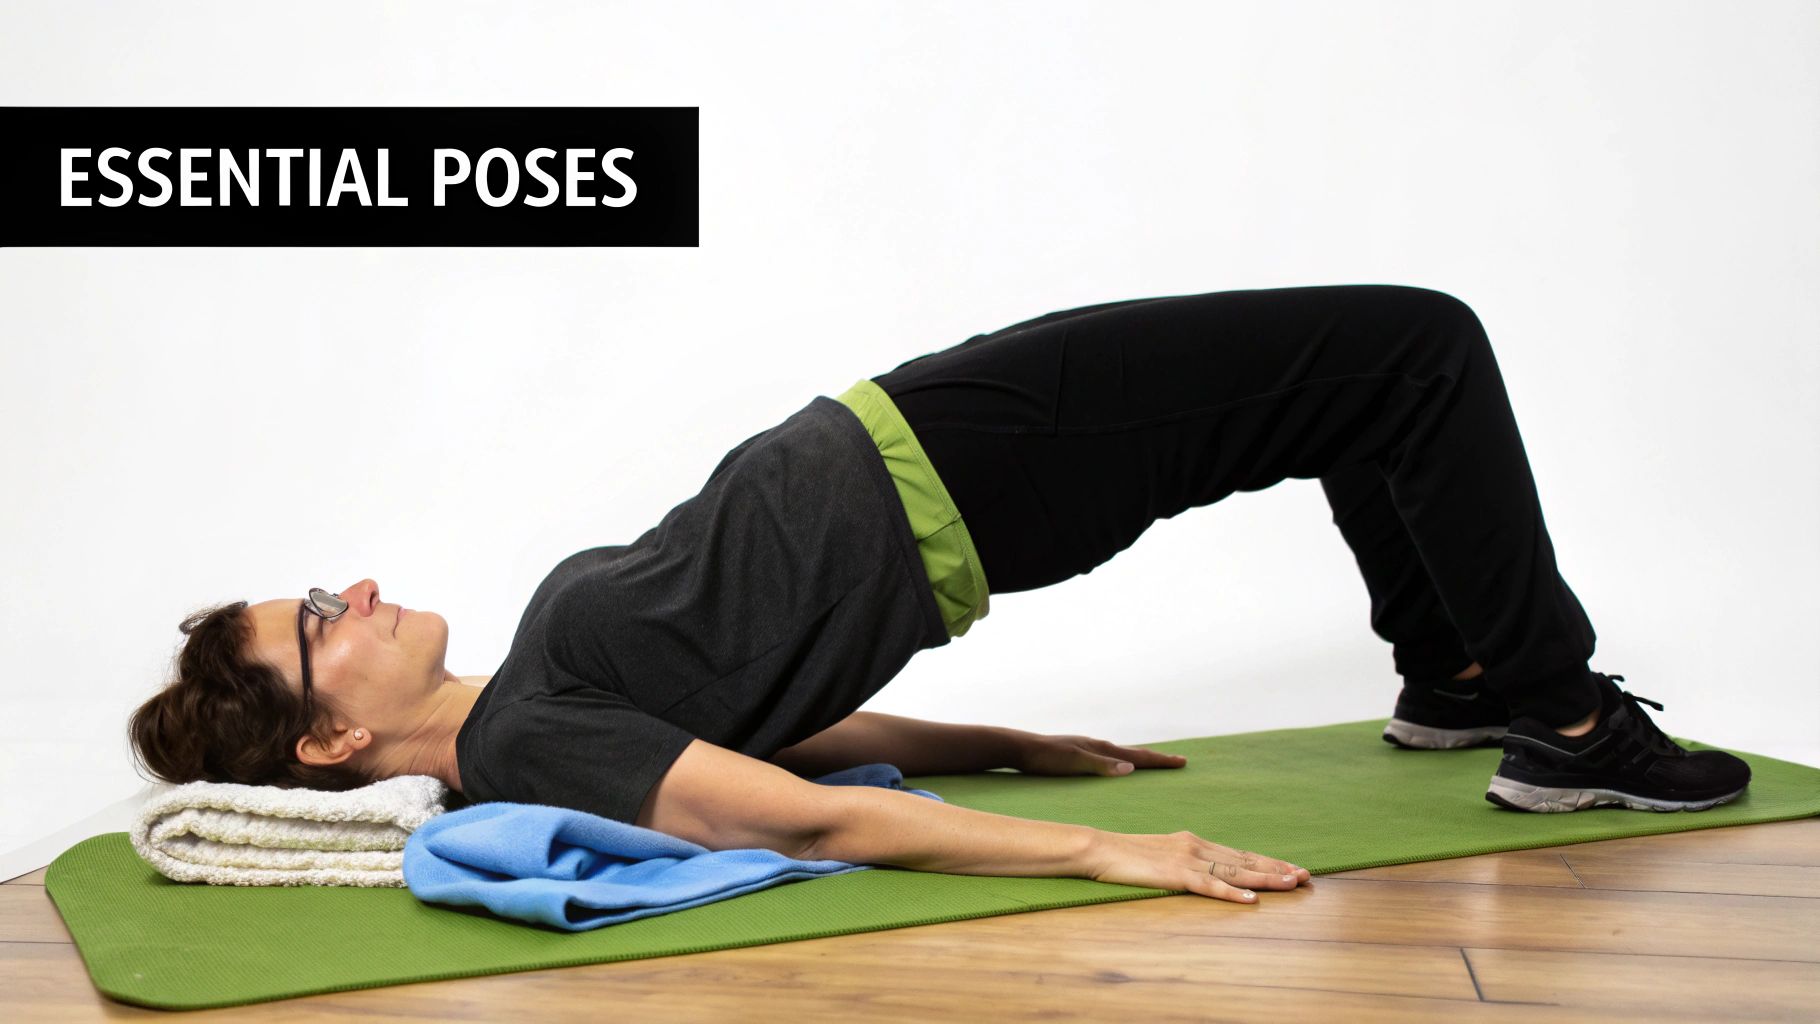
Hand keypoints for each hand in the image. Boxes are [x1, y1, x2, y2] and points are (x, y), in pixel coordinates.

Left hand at [1012, 732, 1188, 776]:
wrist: (1021, 749)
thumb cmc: (1046, 758)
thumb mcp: (1075, 762)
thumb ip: (1101, 765)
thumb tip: (1131, 768)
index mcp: (1101, 748)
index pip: (1138, 756)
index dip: (1160, 760)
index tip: (1182, 762)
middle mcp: (1098, 746)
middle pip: (1134, 752)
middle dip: (1157, 758)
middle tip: (1177, 761)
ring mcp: (1088, 748)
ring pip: (1122, 754)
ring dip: (1140, 758)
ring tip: (1152, 762)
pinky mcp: (1078, 754)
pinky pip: (1109, 757)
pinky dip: (1121, 761)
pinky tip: (1116, 765)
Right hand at [1087, 830, 1312, 903]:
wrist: (1097, 847)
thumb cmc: (1124, 854)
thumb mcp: (1160, 853)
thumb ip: (1182, 860)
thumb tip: (1199, 871)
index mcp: (1193, 842)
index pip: (1238, 854)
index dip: (1266, 862)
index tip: (1291, 867)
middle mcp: (1196, 846)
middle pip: (1245, 860)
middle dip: (1277, 868)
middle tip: (1306, 874)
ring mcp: (1187, 860)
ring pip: (1236, 871)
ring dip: (1266, 878)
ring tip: (1292, 882)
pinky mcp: (1175, 875)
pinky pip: (1210, 886)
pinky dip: (1233, 894)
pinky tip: (1252, 900)